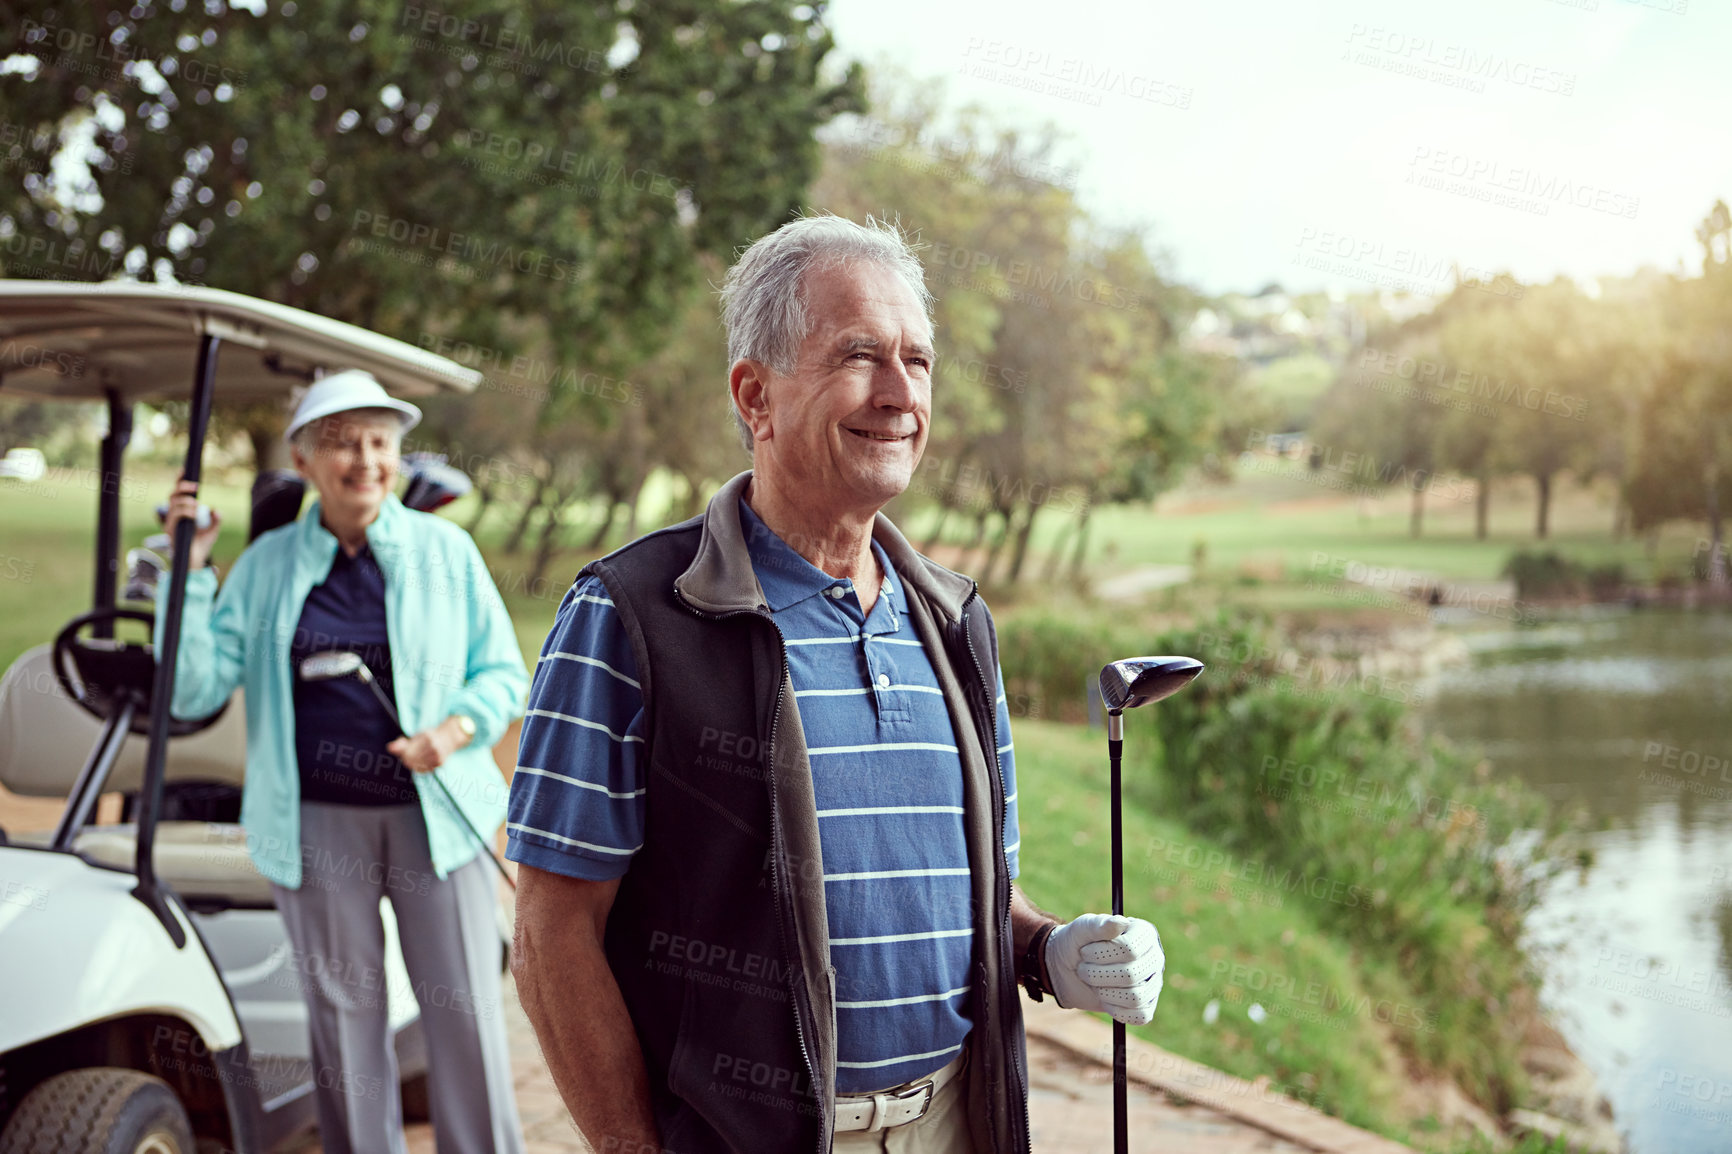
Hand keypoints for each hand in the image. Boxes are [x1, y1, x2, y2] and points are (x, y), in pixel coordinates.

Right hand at [163, 475, 221, 569]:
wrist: (196, 562)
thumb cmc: (202, 545)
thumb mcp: (213, 530)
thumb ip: (216, 519)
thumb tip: (216, 510)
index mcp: (182, 512)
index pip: (178, 494)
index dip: (180, 481)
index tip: (185, 470)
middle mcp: (174, 516)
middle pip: (172, 495)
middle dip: (182, 487)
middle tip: (196, 487)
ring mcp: (171, 523)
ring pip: (173, 504)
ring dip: (186, 502)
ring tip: (197, 506)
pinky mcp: (171, 531)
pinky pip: (175, 516)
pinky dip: (186, 512)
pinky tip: (195, 515)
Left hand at [387, 718, 465, 773]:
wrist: (450, 737)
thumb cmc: (430, 736)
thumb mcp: (416, 736)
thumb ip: (402, 744)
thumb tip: (389, 748)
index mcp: (426, 737)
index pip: (408, 751)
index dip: (403, 754)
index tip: (404, 752)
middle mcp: (433, 746)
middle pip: (412, 759)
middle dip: (407, 759)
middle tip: (407, 757)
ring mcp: (438, 755)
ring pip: (417, 766)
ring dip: (412, 764)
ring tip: (414, 759)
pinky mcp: (440, 762)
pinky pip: (424, 769)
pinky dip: (419, 768)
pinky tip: (420, 764)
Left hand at [1045, 914, 1163, 1025]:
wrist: (1068, 968)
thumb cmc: (1079, 942)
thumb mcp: (1083, 928)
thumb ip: (1100, 925)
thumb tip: (1120, 923)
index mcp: (1143, 933)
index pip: (1130, 949)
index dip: (1102, 954)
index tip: (1085, 951)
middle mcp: (1154, 957)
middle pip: (1132, 975)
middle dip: (1099, 975)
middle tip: (1084, 969)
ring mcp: (1153, 982)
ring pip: (1135, 997)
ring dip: (1104, 992)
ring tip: (1093, 982)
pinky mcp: (1147, 1005)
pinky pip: (1139, 1016)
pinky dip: (1116, 1010)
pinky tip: (1105, 998)